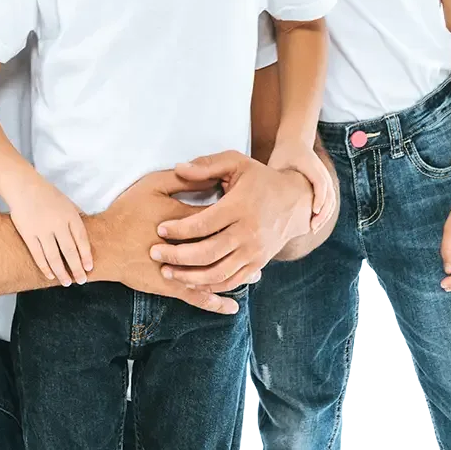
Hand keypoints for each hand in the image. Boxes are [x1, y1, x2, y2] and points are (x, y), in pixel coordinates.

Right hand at [8, 178, 93, 286]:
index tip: (89, 267)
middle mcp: (58, 224)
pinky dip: (45, 267)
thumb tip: (85, 237)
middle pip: (70, 251)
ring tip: (67, 282)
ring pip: (54, 257)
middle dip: (76, 268)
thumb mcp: (68, 203)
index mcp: (70, 216)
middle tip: (81, 280)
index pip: (82, 240)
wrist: (24, 187)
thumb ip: (76, 219)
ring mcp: (42, 230)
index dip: (86, 255)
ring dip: (62, 272)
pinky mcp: (28, 234)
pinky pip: (38, 255)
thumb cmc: (48, 195)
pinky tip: (51, 275)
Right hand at [90, 169, 261, 315]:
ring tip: (257, 275)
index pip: (218, 218)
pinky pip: (198, 297)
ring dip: (238, 276)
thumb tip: (207, 175)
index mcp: (187, 220)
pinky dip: (216, 302)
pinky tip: (231, 306)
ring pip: (216, 275)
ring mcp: (181, 270)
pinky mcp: (170, 287)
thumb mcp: (154, 184)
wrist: (104, 243)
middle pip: (224, 248)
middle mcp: (189, 248)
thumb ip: (183, 179)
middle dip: (244, 248)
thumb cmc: (127, 210)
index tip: (253, 211)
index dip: (235, 215)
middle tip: (265, 245)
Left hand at [148, 151, 316, 289]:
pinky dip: (210, 286)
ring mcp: (255, 251)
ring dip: (190, 276)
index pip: (204, 223)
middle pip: (208, 252)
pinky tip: (190, 282)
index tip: (160, 229)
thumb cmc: (260, 180)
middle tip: (154, 253)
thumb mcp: (236, 163)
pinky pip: (232, 281)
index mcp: (241, 206)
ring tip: (167, 271)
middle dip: (177, 256)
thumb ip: (207, 164)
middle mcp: (249, 232)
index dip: (179, 229)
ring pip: (218, 273)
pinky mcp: (258, 264)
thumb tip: (179, 168)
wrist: (296, 202)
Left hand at [270, 143, 336, 230]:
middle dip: (322, 213)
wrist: (295, 142)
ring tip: (314, 228)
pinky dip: (325, 211)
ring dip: (325, 215)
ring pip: (331, 199)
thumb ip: (274, 178)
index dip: (319, 199)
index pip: (320, 184)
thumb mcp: (277, 163)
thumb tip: (263, 195)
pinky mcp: (324, 182)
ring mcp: (325, 177)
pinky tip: (315, 221)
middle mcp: (322, 172)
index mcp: (311, 166)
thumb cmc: (283, 154)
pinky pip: (329, 199)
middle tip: (312, 227)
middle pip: (329, 195)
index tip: (313, 212)